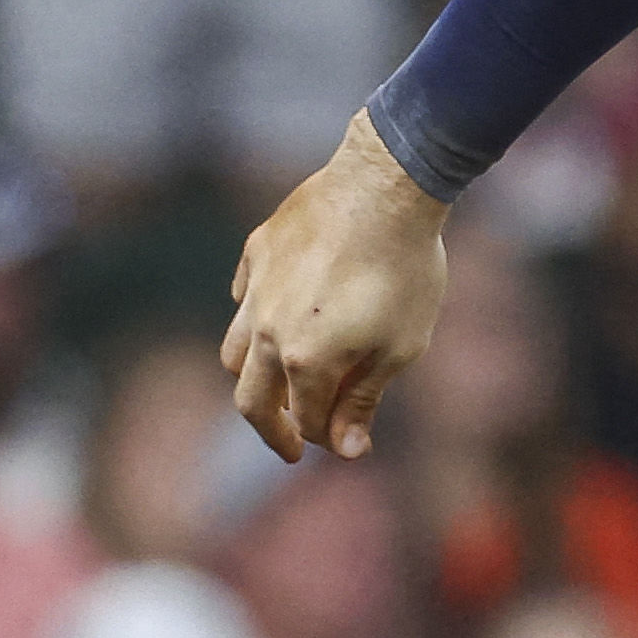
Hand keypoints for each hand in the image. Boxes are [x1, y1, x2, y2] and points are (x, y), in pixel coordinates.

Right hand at [224, 111, 450, 460]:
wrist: (386, 187)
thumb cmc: (404, 271)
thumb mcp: (400, 346)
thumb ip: (365, 400)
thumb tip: (348, 450)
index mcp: (305, 362)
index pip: (307, 422)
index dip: (330, 439)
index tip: (351, 442)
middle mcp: (267, 331)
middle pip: (252, 401)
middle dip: (273, 431)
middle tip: (291, 446)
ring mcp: (257, 288)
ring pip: (234, 352)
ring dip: (254, 378)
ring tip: (277, 384)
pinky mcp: (258, 251)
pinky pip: (243, 295)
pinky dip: (254, 318)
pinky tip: (277, 315)